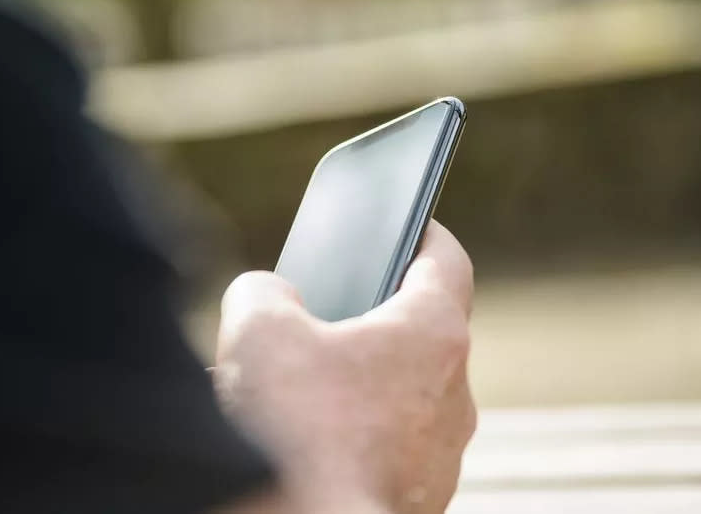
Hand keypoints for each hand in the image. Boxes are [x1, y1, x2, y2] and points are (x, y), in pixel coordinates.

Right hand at [214, 220, 475, 513]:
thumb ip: (263, 291)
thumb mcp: (258, 330)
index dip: (427, 233)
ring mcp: (441, 451)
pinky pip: (394, 446)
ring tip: (309, 387)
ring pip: (408, 395)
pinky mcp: (420, 495)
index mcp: (431, 335)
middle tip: (333, 312)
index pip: (447, 261)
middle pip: (424, 332)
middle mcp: (452, 394)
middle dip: (378, 317)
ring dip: (366, 382)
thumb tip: (270, 298)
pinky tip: (313, 441)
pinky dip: (360, 434)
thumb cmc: (295, 433)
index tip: (413, 224)